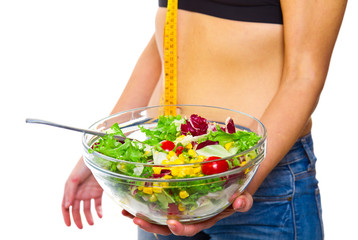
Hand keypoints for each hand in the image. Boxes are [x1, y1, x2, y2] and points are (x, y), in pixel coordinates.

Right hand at [62, 157, 103, 228]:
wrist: (98, 158)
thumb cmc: (83, 166)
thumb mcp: (74, 179)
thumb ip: (70, 193)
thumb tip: (66, 206)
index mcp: (70, 190)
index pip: (66, 206)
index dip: (66, 216)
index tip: (69, 225)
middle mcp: (78, 193)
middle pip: (76, 210)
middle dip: (78, 219)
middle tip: (81, 227)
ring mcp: (88, 192)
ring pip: (87, 209)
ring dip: (89, 216)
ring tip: (92, 223)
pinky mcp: (98, 191)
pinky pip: (97, 204)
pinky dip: (98, 210)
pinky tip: (100, 215)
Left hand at [122, 191, 252, 235]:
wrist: (230, 183)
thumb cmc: (235, 192)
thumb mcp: (242, 197)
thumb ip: (243, 202)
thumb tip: (240, 203)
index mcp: (206, 218)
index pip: (192, 227)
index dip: (181, 228)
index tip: (171, 223)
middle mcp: (191, 216)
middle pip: (169, 226)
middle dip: (152, 225)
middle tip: (137, 218)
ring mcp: (182, 209)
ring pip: (160, 217)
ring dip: (144, 216)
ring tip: (127, 211)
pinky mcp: (176, 199)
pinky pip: (159, 204)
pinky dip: (146, 203)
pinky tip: (132, 198)